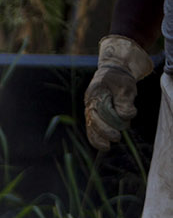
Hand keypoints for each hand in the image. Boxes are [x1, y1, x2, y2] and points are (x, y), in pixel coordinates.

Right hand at [84, 35, 152, 150]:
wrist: (113, 71)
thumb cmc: (121, 79)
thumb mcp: (126, 86)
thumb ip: (125, 102)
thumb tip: (125, 117)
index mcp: (96, 93)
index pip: (102, 110)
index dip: (111, 121)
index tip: (121, 128)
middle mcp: (90, 102)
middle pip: (93, 120)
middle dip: (105, 131)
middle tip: (116, 138)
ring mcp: (89, 108)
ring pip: (90, 125)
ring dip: (100, 136)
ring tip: (111, 142)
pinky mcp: (92, 113)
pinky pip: (90, 127)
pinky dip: (95, 137)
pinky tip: (102, 145)